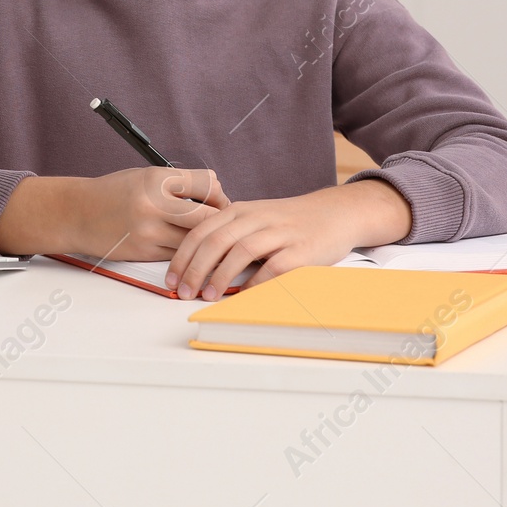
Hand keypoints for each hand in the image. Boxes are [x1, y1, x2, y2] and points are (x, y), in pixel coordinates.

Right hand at [69, 166, 230, 261]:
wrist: (77, 213)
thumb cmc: (113, 192)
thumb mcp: (145, 176)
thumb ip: (177, 184)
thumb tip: (216, 193)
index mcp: (156, 179)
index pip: (207, 183)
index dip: (218, 193)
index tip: (218, 200)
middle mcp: (153, 204)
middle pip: (208, 216)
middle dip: (219, 219)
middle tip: (221, 222)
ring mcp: (149, 231)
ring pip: (195, 240)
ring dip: (204, 239)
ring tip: (206, 236)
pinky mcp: (144, 252)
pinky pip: (178, 254)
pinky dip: (187, 251)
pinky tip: (187, 247)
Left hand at [165, 180, 412, 299]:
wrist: (334, 213)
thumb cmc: (287, 222)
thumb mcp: (253, 218)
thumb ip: (227, 234)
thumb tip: (193, 266)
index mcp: (239, 210)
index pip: (201, 231)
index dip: (182, 256)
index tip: (171, 279)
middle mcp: (256, 217)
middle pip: (216, 241)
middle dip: (195, 268)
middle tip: (184, 292)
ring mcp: (279, 232)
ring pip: (240, 251)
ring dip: (220, 276)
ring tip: (208, 295)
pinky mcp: (301, 249)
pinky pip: (273, 267)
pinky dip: (255, 283)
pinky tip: (243, 297)